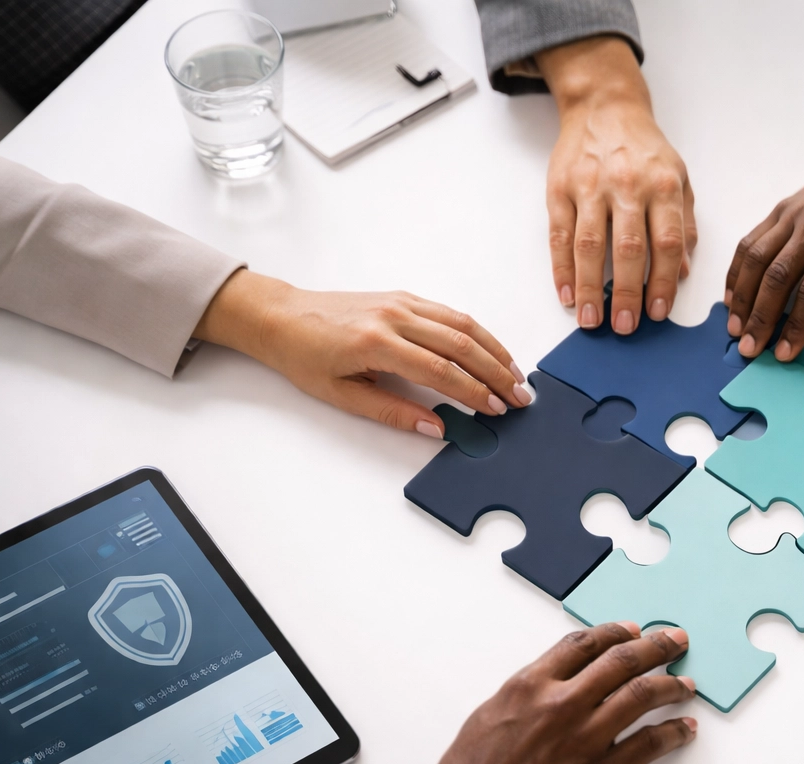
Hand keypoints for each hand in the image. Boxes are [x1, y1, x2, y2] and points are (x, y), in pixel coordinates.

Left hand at [194, 270, 530, 436]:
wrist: (283, 317)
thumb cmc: (305, 357)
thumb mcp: (343, 396)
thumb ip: (392, 412)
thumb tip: (435, 427)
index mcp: (377, 343)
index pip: (441, 371)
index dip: (474, 392)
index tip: (497, 409)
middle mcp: (395, 317)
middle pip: (461, 345)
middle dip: (496, 373)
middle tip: (521, 396)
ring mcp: (401, 303)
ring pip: (462, 324)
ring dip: (494, 350)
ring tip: (516, 374)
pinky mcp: (403, 297)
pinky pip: (450, 312)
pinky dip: (477, 332)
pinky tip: (491, 349)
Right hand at [400, 622, 697, 763]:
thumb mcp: (489, 715)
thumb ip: (525, 695)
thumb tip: (548, 686)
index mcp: (531, 684)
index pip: (584, 643)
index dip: (615, 633)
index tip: (633, 631)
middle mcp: (562, 703)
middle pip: (622, 661)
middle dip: (656, 646)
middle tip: (675, 640)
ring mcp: (584, 737)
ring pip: (643, 696)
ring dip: (672, 686)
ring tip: (687, 684)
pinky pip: (649, 744)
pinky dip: (673, 733)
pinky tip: (684, 730)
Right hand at [538, 36, 695, 334]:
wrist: (604, 106)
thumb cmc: (644, 149)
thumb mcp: (679, 177)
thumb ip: (684, 224)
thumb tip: (682, 272)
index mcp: (663, 185)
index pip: (666, 242)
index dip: (663, 281)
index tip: (658, 313)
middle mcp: (627, 185)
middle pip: (629, 248)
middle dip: (628, 293)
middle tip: (625, 327)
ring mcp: (590, 186)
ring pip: (590, 245)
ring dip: (590, 288)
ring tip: (592, 320)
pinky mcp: (560, 188)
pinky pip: (559, 234)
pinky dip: (562, 268)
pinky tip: (567, 294)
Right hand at [725, 99, 803, 361]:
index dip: (797, 324)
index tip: (785, 352)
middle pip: (777, 276)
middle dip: (760, 317)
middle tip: (749, 348)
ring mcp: (793, 214)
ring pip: (757, 258)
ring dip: (742, 297)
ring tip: (734, 327)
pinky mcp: (780, 209)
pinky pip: (751, 241)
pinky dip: (737, 271)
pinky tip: (732, 296)